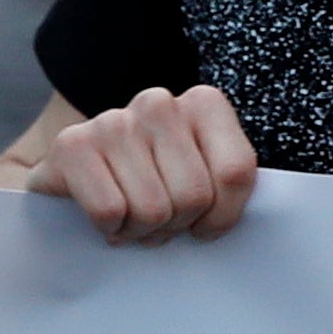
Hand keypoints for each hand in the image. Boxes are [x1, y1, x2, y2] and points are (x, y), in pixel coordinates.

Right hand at [39, 84, 258, 244]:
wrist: (74, 179)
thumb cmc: (152, 182)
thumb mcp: (201, 173)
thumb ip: (229, 183)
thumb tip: (261, 213)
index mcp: (204, 103)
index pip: (235, 173)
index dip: (223, 216)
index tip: (205, 226)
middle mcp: (158, 103)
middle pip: (193, 196)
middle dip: (177, 225)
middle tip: (160, 222)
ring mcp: (113, 121)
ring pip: (152, 210)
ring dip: (142, 231)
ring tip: (132, 219)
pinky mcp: (71, 146)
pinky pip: (110, 212)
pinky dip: (110, 230)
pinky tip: (106, 218)